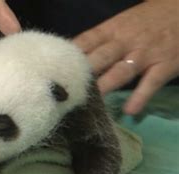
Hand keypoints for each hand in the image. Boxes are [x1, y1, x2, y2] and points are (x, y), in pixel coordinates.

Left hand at [73, 0, 178, 114]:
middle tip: (65, 93)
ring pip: (121, 71)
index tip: (52, 72)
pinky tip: (129, 111)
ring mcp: (145, 54)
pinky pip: (151, 82)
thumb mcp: (121, 24)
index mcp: (111, 29)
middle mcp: (125, 42)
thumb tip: (71, 59)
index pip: (86, 42)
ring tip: (90, 103)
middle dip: (82, 75)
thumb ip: (99, 41)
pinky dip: (140, 97)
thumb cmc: (146, 20)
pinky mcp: (165, 65)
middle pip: (99, 58)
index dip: (69, 57)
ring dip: (105, 87)